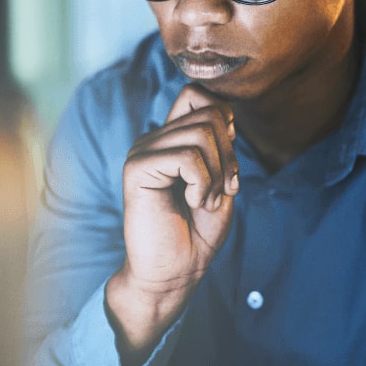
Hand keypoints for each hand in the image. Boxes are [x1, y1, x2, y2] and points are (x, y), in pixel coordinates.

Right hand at [107, 84, 238, 363]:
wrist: (175, 272)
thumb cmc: (197, 232)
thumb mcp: (220, 180)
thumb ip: (219, 144)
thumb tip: (222, 115)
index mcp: (169, 139)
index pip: (196, 94)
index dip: (223, 119)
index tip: (226, 162)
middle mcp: (152, 139)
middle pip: (208, 113)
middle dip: (229, 153)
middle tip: (223, 189)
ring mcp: (142, 151)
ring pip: (201, 133)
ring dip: (217, 171)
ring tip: (205, 199)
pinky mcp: (137, 169)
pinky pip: (187, 157)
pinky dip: (202, 182)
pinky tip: (192, 201)